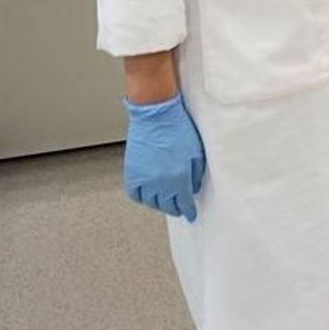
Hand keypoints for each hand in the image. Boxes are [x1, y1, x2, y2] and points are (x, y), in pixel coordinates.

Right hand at [123, 94, 205, 221]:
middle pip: (168, 206)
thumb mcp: (196, 151)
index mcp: (180, 178)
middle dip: (175, 208)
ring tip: (165, 203)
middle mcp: (161, 183)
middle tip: (179, 209)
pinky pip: (135, 194)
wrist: (156, 114)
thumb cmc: (179, 128)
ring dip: (159, 205)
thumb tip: (193, 188)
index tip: (191, 214)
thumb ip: (196, 173)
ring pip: (152, 203)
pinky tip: (148, 196)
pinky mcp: (132, 173)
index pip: (185, 203)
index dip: (188, 211)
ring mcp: (145, 179)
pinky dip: (142, 198)